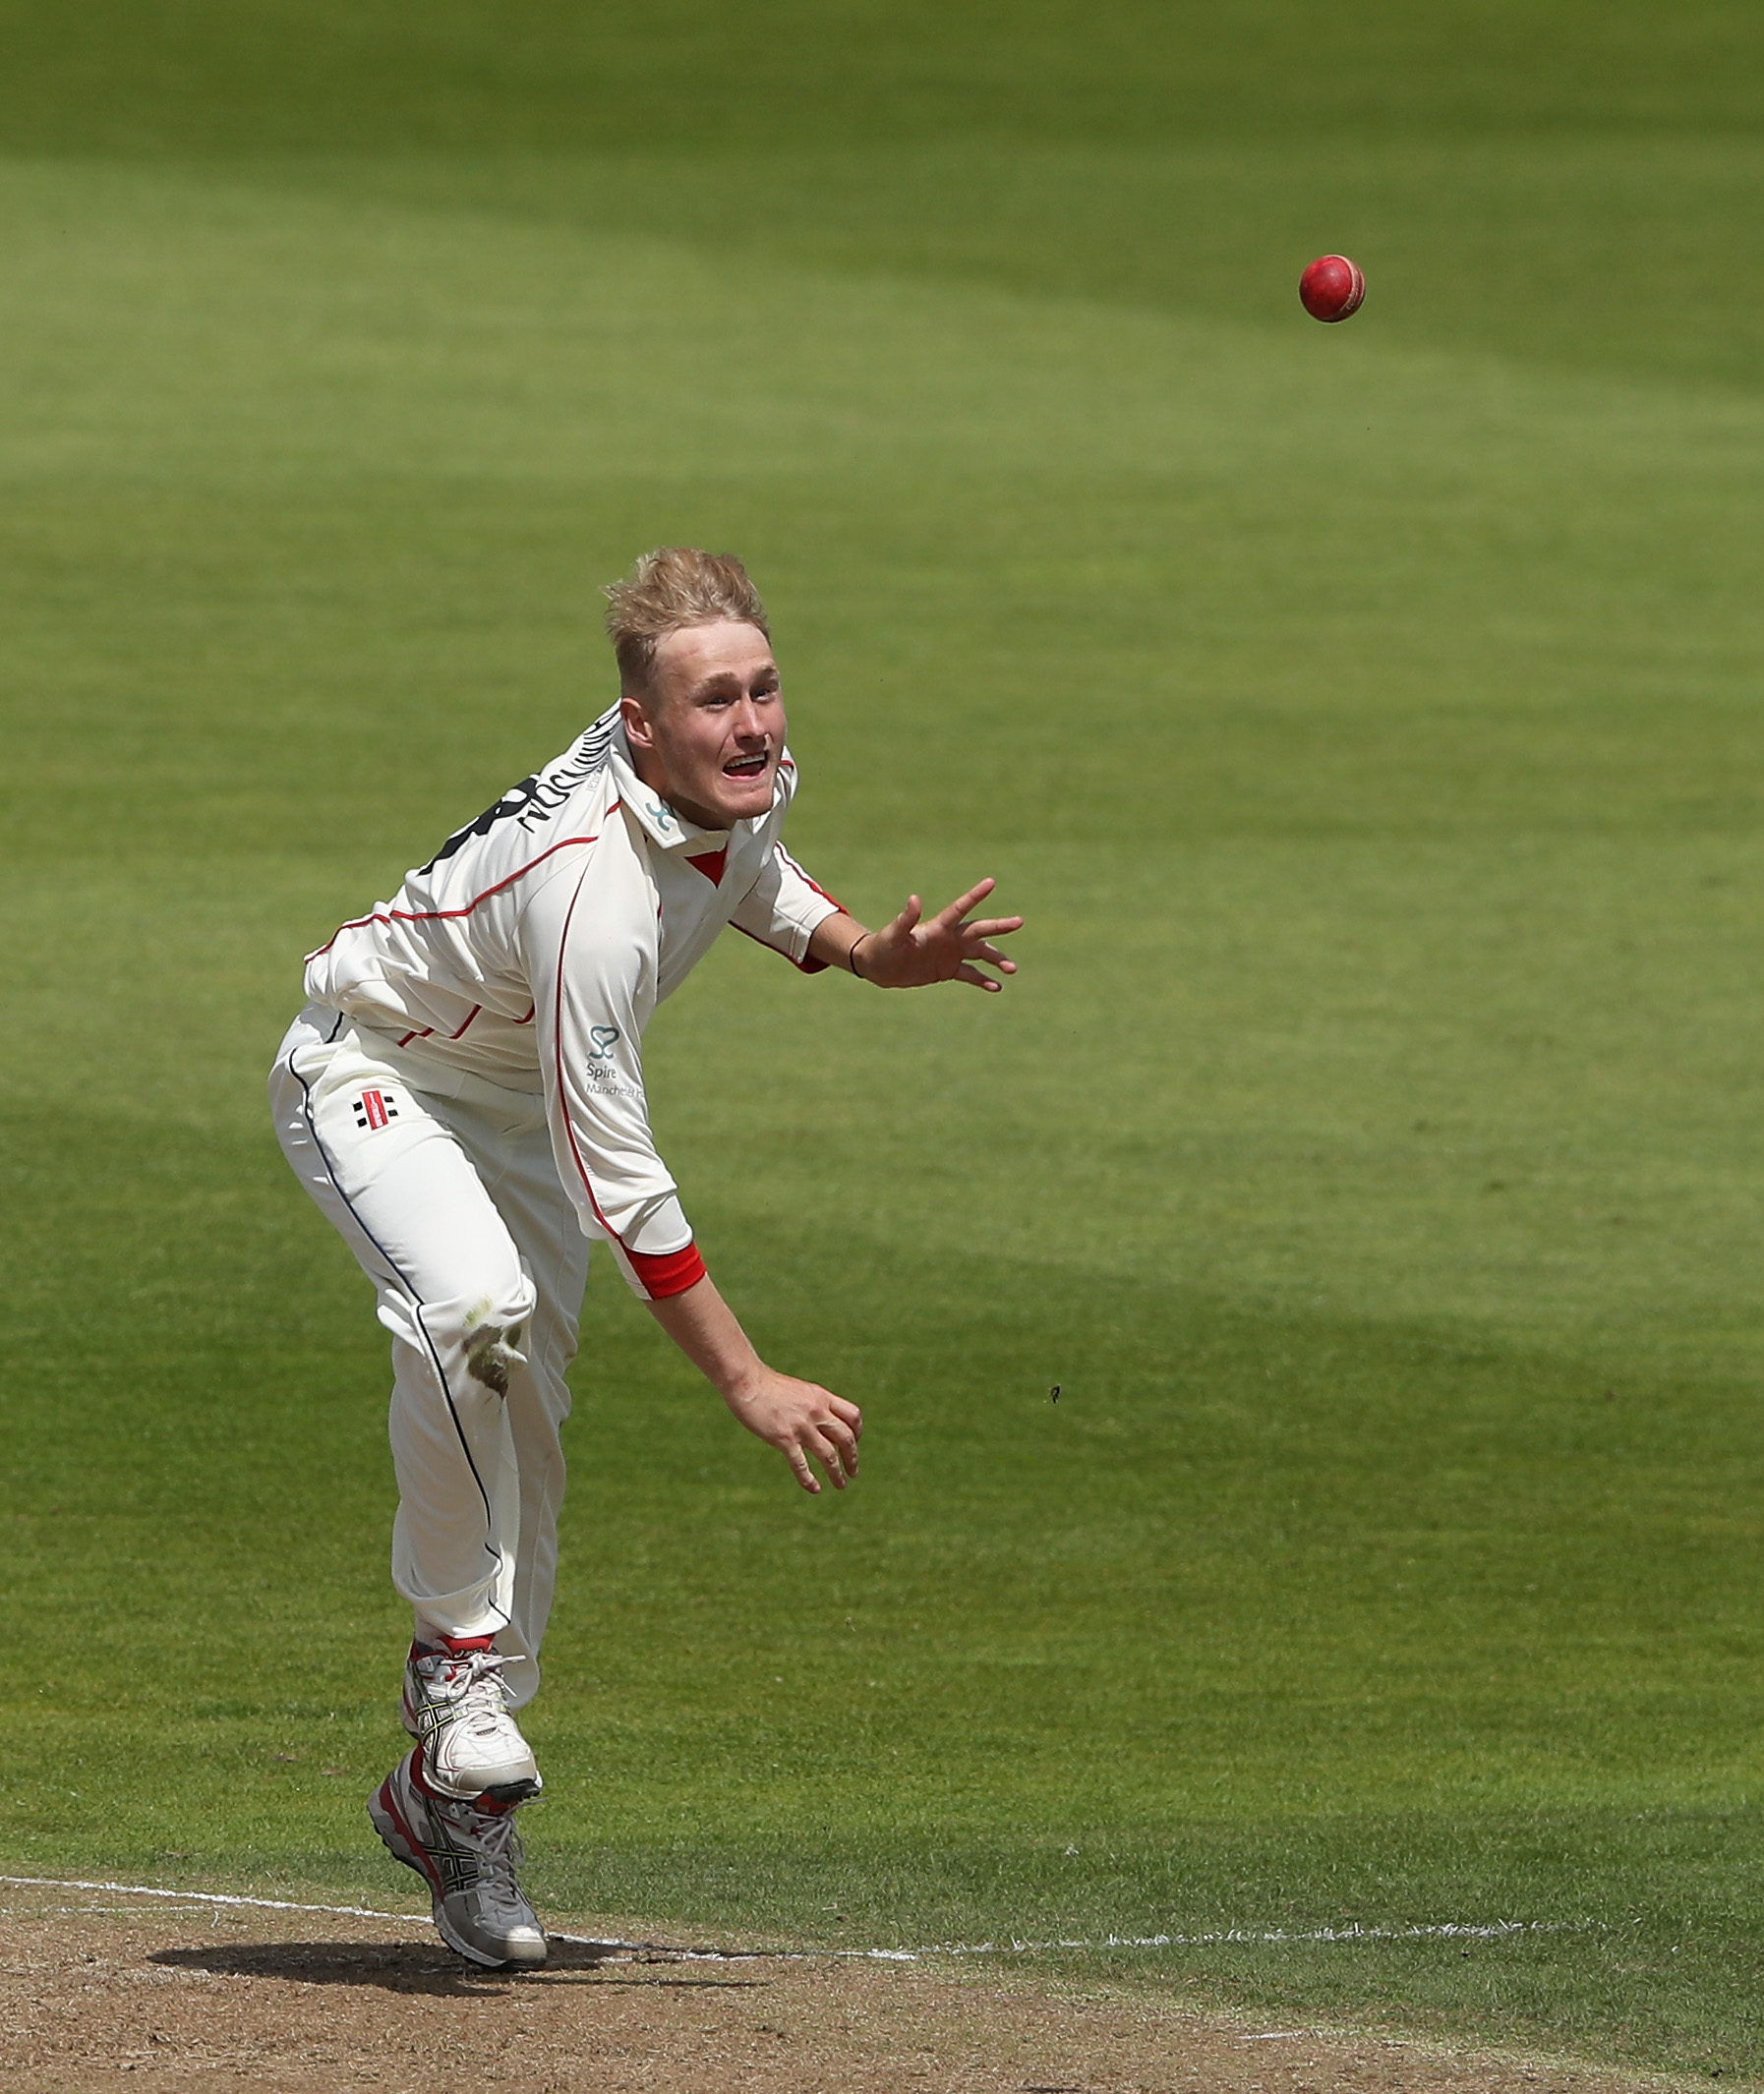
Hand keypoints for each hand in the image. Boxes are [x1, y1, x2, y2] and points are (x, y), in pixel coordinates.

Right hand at [724, 1367, 862, 1492]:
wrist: (746, 1381)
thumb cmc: (769, 1386)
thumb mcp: (801, 1390)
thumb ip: (814, 1405)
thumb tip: (822, 1421)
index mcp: (822, 1397)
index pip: (853, 1416)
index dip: (858, 1433)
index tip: (854, 1444)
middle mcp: (816, 1412)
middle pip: (846, 1439)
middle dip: (852, 1458)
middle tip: (853, 1472)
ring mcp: (801, 1426)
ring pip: (829, 1456)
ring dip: (837, 1473)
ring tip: (841, 1485)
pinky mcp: (784, 1438)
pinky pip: (801, 1464)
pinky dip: (809, 1479)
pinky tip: (814, 1489)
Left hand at [854, 878, 1022, 991]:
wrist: (879, 966)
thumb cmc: (883, 946)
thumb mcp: (894, 934)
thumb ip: (906, 918)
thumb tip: (914, 899)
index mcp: (938, 926)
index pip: (960, 908)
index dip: (975, 895)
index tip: (991, 882)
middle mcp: (948, 937)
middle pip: (978, 930)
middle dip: (999, 926)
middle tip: (1019, 921)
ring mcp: (950, 953)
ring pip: (980, 953)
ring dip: (996, 959)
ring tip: (1012, 969)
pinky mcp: (947, 970)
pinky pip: (970, 974)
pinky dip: (984, 980)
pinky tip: (996, 987)